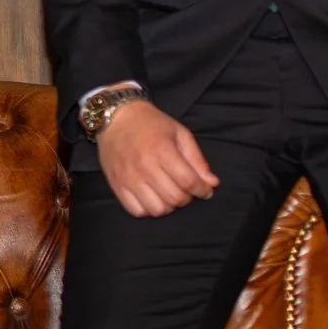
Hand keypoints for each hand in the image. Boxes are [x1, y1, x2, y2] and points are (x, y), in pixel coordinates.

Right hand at [97, 98, 218, 217]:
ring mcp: (128, 177)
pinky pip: (136, 210)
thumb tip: (211, 183)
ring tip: (168, 194)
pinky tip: (152, 197)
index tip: (205, 190)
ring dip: (168, 206)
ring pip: (157, 209)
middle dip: (187, 198)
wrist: (115, 118)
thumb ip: (197, 159)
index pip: (188, 181)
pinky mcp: (116, 184)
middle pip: (175, 198)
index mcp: (162, 150)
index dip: (202, 190)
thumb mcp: (180, 133)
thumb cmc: (151, 124)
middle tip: (186, 190)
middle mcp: (144, 165)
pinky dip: (148, 209)